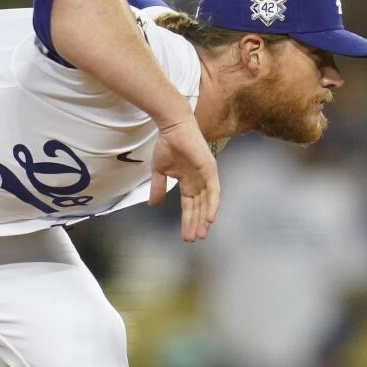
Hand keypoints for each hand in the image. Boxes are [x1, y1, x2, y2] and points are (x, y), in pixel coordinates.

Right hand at [149, 117, 219, 241]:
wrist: (172, 127)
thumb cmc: (167, 145)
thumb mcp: (159, 171)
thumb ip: (158, 188)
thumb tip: (153, 205)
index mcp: (188, 182)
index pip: (189, 206)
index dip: (187, 220)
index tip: (184, 236)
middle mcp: (199, 182)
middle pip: (199, 208)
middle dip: (196, 224)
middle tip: (193, 239)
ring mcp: (206, 176)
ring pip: (208, 202)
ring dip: (205, 218)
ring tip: (201, 233)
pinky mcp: (210, 169)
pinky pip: (214, 190)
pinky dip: (213, 204)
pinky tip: (210, 218)